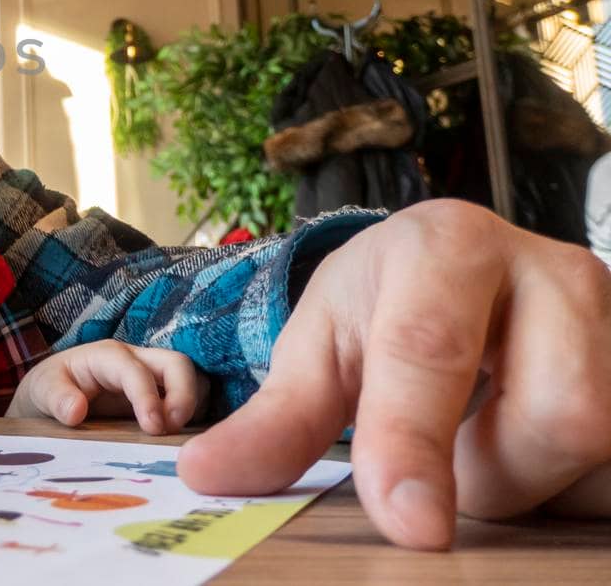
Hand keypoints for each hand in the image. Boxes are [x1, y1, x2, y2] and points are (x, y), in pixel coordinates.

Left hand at [6, 340, 208, 434]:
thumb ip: (55, 398)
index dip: (148, 396)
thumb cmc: (49, 389)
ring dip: (192, 408)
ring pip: (190, 381)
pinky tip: (179, 444)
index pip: (137, 370)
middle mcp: (136, 362)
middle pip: (177, 364)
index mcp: (107, 357)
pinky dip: (192, 420)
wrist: (51, 398)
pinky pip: (188, 403)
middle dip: (184, 395)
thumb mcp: (41, 390)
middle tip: (172, 431)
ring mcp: (152, 380)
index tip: (154, 428)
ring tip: (177, 440)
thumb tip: (76, 411)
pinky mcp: (161, 400)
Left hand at [177, 199, 610, 549]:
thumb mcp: (324, 348)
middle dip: (489, 471)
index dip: (416, 441)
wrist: (466, 267)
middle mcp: (553, 269)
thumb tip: (205, 475)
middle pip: (552, 414)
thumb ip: (277, 417)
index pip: (430, 348)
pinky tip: (540, 457)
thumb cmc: (387, 308)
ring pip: (603, 448)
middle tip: (446, 458)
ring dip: (536, 483)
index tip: (411, 528)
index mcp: (447, 246)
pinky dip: (580, 488)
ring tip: (490, 444)